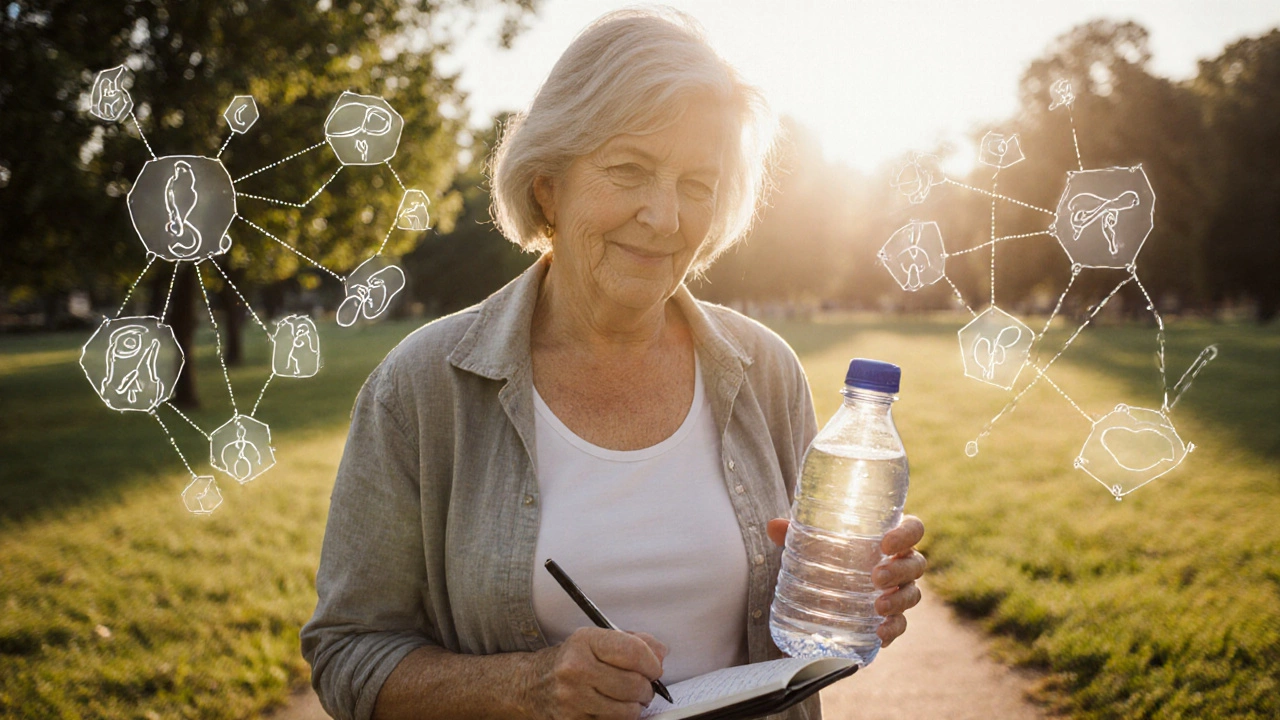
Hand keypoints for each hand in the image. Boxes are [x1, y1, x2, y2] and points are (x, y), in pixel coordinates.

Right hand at [525, 627, 667, 719]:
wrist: (532, 684)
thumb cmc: (572, 660)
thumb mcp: (597, 641)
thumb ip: (633, 642)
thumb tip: (661, 654)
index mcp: (585, 642)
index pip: (633, 652)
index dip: (652, 663)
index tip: (654, 668)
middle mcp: (575, 669)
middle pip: (634, 685)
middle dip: (646, 688)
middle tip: (643, 686)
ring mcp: (572, 699)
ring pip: (627, 711)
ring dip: (635, 707)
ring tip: (629, 699)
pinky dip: (618, 718)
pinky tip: (612, 708)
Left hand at [767, 515, 925, 647]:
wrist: (826, 590)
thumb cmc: (828, 553)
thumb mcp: (813, 542)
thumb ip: (796, 533)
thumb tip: (772, 525)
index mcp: (889, 537)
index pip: (912, 529)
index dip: (906, 534)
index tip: (885, 544)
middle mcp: (900, 563)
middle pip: (916, 564)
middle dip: (899, 571)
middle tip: (875, 577)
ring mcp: (899, 591)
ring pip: (912, 594)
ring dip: (899, 601)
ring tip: (878, 607)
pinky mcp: (891, 618)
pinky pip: (900, 625)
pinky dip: (893, 629)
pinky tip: (880, 634)